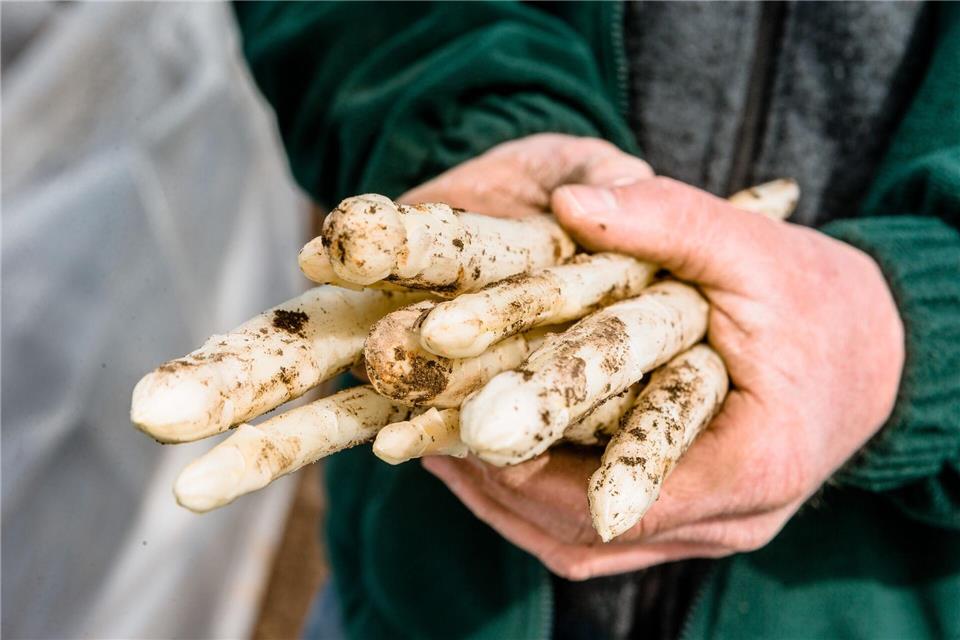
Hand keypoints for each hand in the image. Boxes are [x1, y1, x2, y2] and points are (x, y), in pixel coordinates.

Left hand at [423, 163, 903, 579]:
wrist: (876, 350)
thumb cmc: (821, 300)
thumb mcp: (754, 248)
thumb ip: (671, 219)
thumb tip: (572, 200)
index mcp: (754, 466)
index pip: (617, 499)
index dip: (527, 465)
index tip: (455, 421)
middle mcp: (731, 521)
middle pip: (584, 535)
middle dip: (498, 485)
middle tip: (426, 430)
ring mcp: (709, 530)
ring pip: (581, 546)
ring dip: (505, 499)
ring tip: (436, 443)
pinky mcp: (689, 518)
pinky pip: (597, 533)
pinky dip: (537, 498)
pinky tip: (487, 456)